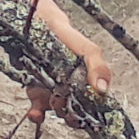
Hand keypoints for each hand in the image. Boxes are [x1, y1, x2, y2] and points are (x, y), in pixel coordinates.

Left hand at [26, 0, 113, 122]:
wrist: (36, 23)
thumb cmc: (65, 36)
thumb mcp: (87, 49)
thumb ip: (98, 66)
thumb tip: (102, 89)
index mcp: (88, 81)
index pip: (96, 105)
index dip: (94, 113)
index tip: (88, 113)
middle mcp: (73, 88)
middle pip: (77, 113)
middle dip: (73, 114)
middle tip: (66, 102)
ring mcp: (54, 91)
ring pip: (59, 112)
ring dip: (57, 110)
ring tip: (53, 99)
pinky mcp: (36, 92)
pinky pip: (38, 110)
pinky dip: (37, 115)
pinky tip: (35, 114)